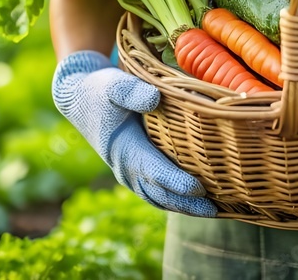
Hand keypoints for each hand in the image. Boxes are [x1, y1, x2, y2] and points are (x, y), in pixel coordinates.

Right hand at [53, 51, 216, 215]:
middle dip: (187, 204)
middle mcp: (126, 167)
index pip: (153, 171)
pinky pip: (156, 193)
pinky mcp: (135, 171)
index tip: (199, 189)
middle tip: (216, 211)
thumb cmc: (102, 90)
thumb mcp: (113, 85)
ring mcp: (129, 173)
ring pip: (158, 198)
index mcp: (124, 148)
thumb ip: (132, 92)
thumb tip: (154, 98)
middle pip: (159, 193)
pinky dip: (176, 201)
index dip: (176, 182)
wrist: (81, 98)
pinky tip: (198, 203)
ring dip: (184, 207)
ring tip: (214, 212)